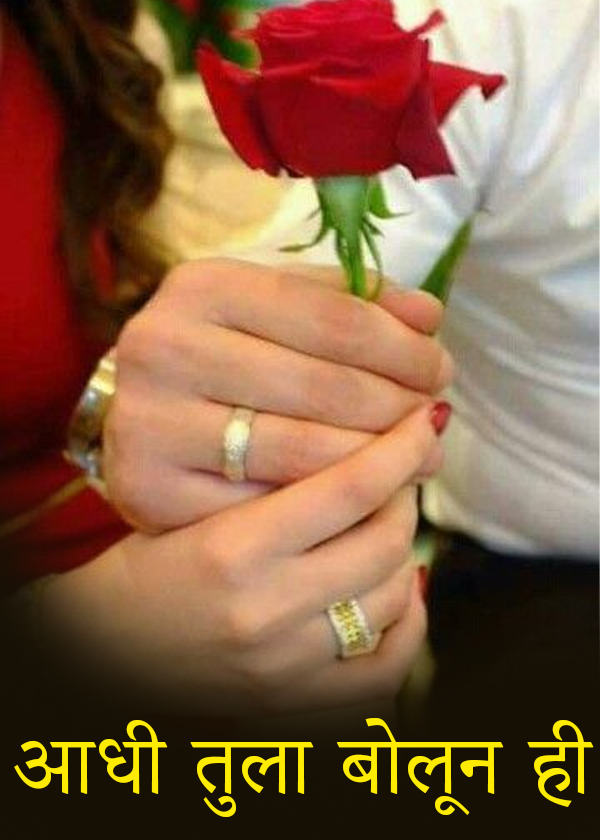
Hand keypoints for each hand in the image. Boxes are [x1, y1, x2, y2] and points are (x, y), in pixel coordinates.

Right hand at [46, 405, 441, 714]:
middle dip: (404, 494)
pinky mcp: (294, 704)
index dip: (400, 447)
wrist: (102, 647)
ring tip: (386, 524)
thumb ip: (274, 483)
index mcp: (231, 548)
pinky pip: (387, 667)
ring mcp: (285, 665)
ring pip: (395, 595)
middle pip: (385, 540)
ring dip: (405, 550)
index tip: (422, 422)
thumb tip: (366, 453)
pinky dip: (407, 622)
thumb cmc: (144, 567)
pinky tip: (398, 591)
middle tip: (395, 473)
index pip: (351, 486)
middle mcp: (265, 610)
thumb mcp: (193, 509)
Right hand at [104, 259, 451, 531]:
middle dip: (400, 407)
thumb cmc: (220, 357)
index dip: (403, 348)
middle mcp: (165, 347)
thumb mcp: (270, 309)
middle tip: (435, 420)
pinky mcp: (150, 490)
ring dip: (380, 461)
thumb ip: (347, 301)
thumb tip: (429, 315)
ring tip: (419, 459)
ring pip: (302, 451)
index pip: (335, 318)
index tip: (441, 369)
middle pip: (324, 387)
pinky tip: (362, 496)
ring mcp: (150, 423)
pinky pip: (267, 505)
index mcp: (203, 286)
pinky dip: (327, 504)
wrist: (139, 418)